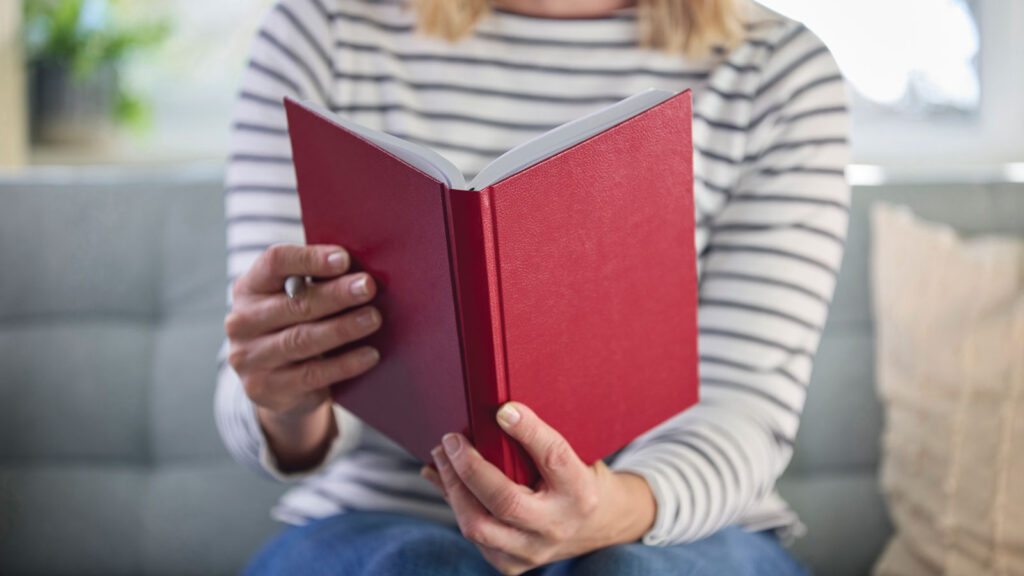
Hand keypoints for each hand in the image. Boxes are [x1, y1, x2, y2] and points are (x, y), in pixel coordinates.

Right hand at [224, 244, 382, 470]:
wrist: (275, 383)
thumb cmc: (295, 325)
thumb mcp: (296, 299)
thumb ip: (318, 282)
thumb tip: (360, 272)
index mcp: (249, 287)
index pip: (274, 263)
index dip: (309, 259)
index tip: (343, 259)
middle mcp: (242, 321)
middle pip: (294, 303)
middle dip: (335, 294)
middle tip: (368, 287)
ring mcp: (249, 357)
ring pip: (302, 339)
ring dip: (342, 328)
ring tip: (373, 318)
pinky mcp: (265, 388)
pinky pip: (311, 374)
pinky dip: (344, 364)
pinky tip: (369, 355)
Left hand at [421, 403, 655, 574]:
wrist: (599, 526)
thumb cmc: (578, 479)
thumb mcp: (576, 457)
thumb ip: (541, 442)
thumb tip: (495, 414)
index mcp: (580, 491)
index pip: (553, 458)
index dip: (527, 432)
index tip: (503, 410)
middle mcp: (557, 525)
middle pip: (505, 501)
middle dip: (470, 468)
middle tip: (452, 439)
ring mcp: (533, 550)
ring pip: (478, 526)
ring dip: (452, 488)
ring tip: (440, 457)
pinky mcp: (513, 564)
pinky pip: (474, 537)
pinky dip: (455, 505)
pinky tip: (444, 481)